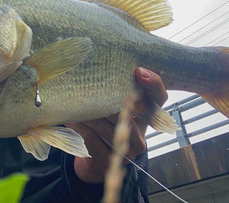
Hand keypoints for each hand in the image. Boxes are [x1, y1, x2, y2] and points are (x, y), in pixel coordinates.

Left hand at [65, 68, 166, 183]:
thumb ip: (113, 92)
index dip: (153, 84)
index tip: (138, 71)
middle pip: (125, 112)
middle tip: (88, 86)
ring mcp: (126, 152)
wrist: (91, 160)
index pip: (159, 98)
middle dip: (104, 98)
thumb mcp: (111, 108)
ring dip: (87, 112)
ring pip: (105, 125)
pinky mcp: (108, 162)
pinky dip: (78, 126)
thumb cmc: (102, 126)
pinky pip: (91, 138)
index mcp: (145, 119)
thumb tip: (98, 65)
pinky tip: (69, 118)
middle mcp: (140, 136)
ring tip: (73, 102)